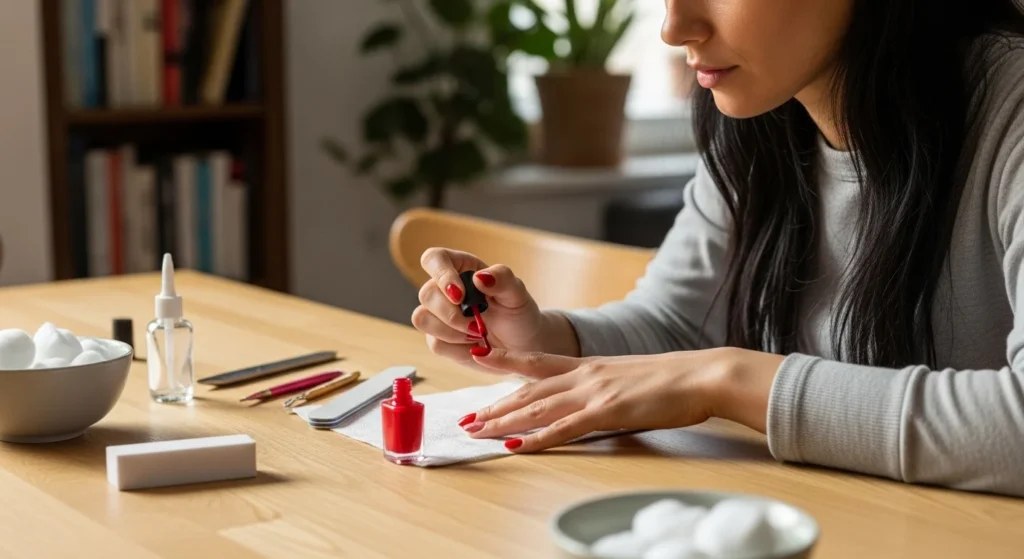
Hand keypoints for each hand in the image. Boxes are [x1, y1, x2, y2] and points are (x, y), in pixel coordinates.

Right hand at [412, 248, 575, 370]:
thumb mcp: (518, 294)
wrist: (522, 344)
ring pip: (422, 319)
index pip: (434, 259)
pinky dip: (458, 348)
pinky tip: (475, 345)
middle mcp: (443, 288)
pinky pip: (435, 343)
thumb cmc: (518, 312)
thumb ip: (503, 279)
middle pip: (426, 294)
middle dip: (452, 314)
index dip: (441, 275)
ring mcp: (438, 314)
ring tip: (478, 334)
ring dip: (452, 332)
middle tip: (478, 325)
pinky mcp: (438, 338)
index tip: (460, 295)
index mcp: (461, 268)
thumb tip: (480, 277)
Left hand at [456, 348, 750, 452]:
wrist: (702, 375)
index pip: (537, 362)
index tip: (477, 357)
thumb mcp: (630, 375)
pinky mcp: (606, 412)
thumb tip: (594, 397)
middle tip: (466, 417)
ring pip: (536, 408)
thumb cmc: (673, 379)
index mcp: (589, 364)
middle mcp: (584, 374)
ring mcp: (593, 392)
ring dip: (502, 421)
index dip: (505, 360)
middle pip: (528, 390)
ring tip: (476, 431)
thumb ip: (606, 384)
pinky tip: (515, 446)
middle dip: (494, 404)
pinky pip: (563, 429)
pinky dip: (535, 439)